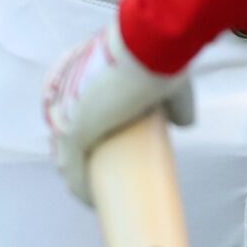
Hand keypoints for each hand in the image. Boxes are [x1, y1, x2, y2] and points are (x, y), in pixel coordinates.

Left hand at [42, 21, 194, 204]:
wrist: (150, 43)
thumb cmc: (156, 52)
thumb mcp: (166, 79)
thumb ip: (175, 103)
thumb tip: (184, 123)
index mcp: (76, 71)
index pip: (71, 109)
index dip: (87, 130)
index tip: (104, 146)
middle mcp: (63, 91)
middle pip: (65, 134)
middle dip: (82, 156)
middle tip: (105, 170)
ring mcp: (66, 112)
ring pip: (67, 156)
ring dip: (81, 176)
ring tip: (101, 191)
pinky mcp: (74, 131)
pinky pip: (73, 171)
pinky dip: (82, 190)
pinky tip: (92, 203)